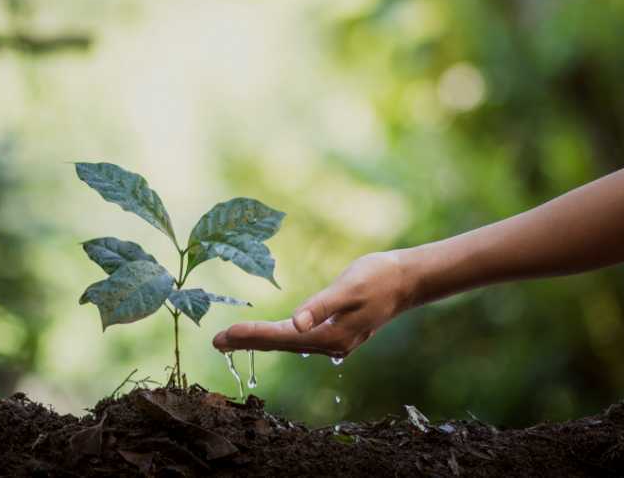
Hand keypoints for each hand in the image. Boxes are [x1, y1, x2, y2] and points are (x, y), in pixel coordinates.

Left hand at [212, 251, 411, 356]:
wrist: (407, 280)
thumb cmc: (379, 277)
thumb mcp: (350, 287)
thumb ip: (322, 305)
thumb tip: (295, 323)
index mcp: (330, 336)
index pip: (281, 337)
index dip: (251, 334)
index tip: (223, 334)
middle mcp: (330, 346)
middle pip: (280, 345)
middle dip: (248, 342)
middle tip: (216, 343)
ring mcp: (334, 343)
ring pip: (288, 343)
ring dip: (260, 341)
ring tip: (232, 340)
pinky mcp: (336, 334)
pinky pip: (299, 339)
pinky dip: (278, 337)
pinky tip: (269, 335)